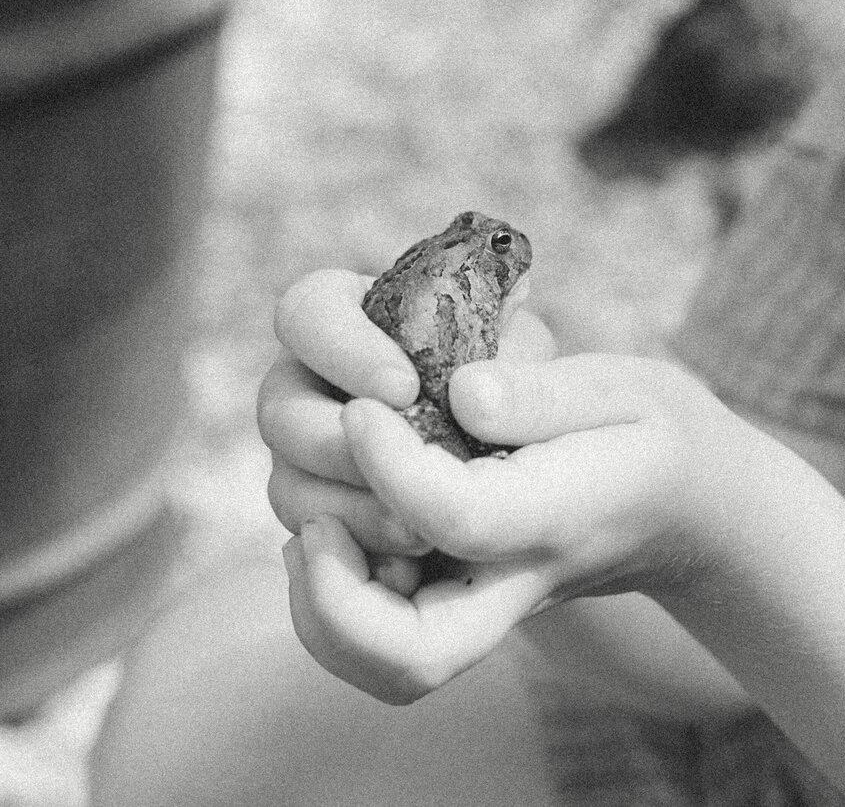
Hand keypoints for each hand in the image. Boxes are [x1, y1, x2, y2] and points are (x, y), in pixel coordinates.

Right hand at [257, 268, 556, 566]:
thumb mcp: (531, 364)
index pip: (306, 311)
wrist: (533, 460)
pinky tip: (410, 566)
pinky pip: (314, 541)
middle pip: (278, 408)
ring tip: (418, 528)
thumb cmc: (523, 391)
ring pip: (287, 484)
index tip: (405, 386)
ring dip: (348, 508)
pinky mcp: (323, 517)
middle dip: (336, 441)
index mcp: (348, 316)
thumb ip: (518, 366)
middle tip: (407, 465)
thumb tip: (472, 396)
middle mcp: (311, 383)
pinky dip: (356, 554)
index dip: (341, 348)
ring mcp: (309, 456)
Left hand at [279, 352, 739, 703]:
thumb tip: (462, 394)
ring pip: (385, 664)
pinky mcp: (453, 604)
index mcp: (556, 517)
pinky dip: (331, 605)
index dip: (392, 466)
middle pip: (411, 655)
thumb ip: (545, 394)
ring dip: (323, 601)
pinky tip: (326, 530)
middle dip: (337, 601)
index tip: (367, 406)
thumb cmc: (645, 431)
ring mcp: (480, 605)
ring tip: (316, 524)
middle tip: (316, 525)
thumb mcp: (620, 387)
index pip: (459, 517)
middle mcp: (512, 580)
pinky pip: (377, 641)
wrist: (680, 503)